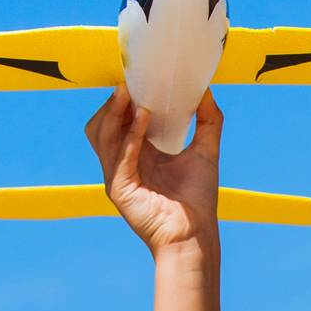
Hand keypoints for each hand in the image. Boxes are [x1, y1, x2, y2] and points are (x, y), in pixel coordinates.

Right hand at [84, 86, 222, 253]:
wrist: (195, 234)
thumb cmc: (198, 199)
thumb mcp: (206, 151)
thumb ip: (208, 120)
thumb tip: (207, 90)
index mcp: (137, 153)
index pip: (120, 119)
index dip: (125, 99)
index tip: (138, 76)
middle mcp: (123, 162)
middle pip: (104, 124)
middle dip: (114, 103)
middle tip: (130, 82)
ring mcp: (117, 175)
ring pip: (102, 135)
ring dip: (115, 112)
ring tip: (129, 94)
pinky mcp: (119, 188)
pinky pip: (118, 155)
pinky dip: (129, 135)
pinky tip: (144, 118)